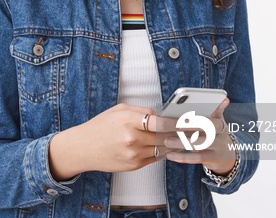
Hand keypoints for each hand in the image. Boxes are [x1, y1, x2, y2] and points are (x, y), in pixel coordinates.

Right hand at [49, 103, 177, 179]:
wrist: (83, 148)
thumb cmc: (99, 126)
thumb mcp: (118, 110)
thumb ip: (141, 111)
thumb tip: (160, 115)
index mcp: (128, 121)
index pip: (160, 122)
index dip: (176, 122)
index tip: (187, 120)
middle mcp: (132, 139)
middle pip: (164, 136)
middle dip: (178, 133)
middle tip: (191, 129)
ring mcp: (133, 154)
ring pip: (162, 149)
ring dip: (172, 143)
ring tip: (180, 137)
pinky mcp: (134, 165)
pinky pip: (155, 158)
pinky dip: (161, 151)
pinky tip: (164, 146)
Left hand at [157, 98, 235, 174]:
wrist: (227, 155)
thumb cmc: (214, 132)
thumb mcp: (217, 119)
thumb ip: (214, 109)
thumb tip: (225, 99)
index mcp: (220, 122)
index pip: (211, 118)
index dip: (199, 117)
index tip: (184, 115)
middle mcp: (221, 135)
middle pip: (205, 130)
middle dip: (189, 127)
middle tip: (174, 126)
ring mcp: (217, 148)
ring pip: (199, 145)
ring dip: (181, 143)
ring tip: (166, 141)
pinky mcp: (212, 159)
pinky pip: (196, 158)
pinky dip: (182, 157)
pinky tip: (169, 155)